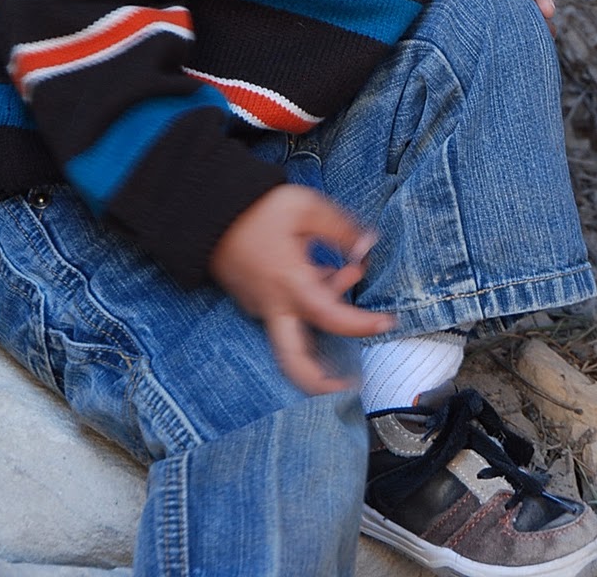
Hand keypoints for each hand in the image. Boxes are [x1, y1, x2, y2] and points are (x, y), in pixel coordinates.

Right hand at [209, 185, 394, 394]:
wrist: (209, 208)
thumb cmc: (258, 207)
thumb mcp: (306, 208)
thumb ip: (342, 229)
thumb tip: (369, 244)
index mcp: (289, 285)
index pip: (332, 319)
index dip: (362, 325)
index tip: (388, 323)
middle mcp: (273, 305)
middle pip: (294, 362)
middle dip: (319, 385)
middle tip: (348, 388)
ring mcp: (260, 305)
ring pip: (297, 329)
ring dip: (327, 314)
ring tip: (349, 272)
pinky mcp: (254, 299)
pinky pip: (287, 312)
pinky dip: (311, 301)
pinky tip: (327, 271)